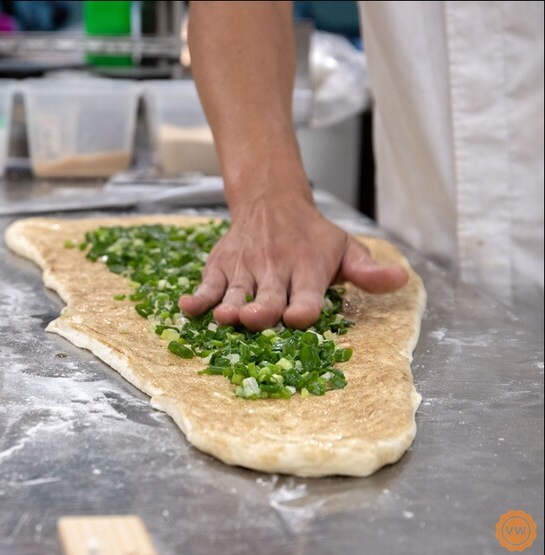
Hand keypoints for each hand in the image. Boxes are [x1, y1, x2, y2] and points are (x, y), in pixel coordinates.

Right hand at [178, 190, 408, 330]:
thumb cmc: (312, 236)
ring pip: (235, 293)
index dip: (303, 307)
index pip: (306, 293)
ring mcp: (245, 269)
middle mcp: (275, 270)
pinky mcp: (220, 268)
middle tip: (255, 319)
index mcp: (308, 270)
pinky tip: (188, 308)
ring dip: (229, 306)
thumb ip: (367, 270)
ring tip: (223, 316)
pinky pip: (207, 285)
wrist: (271, 202)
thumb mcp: (345, 248)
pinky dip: (197, 298)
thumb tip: (401, 280)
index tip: (299, 316)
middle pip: (267, 297)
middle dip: (262, 310)